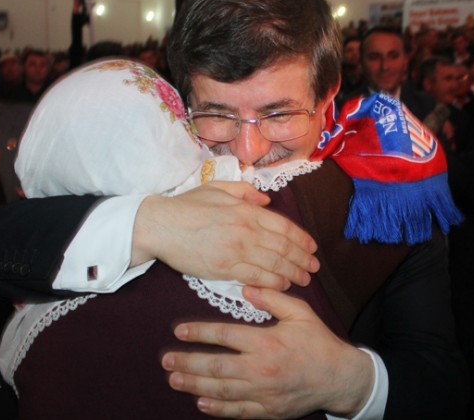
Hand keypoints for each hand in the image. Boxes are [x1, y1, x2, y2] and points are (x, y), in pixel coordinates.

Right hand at [133, 181, 318, 290]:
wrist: (160, 224)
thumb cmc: (187, 206)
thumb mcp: (217, 188)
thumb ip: (244, 191)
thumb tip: (266, 200)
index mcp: (246, 210)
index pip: (283, 226)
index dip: (302, 238)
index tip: (312, 247)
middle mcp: (246, 230)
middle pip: (284, 247)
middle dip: (303, 258)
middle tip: (314, 267)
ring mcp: (236, 250)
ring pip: (275, 264)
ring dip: (293, 272)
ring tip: (304, 279)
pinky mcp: (224, 268)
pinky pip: (257, 278)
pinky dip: (274, 282)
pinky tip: (283, 285)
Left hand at [162, 287, 373, 418]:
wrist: (339, 378)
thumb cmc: (318, 342)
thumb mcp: (300, 313)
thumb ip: (272, 298)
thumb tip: (246, 287)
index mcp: (266, 342)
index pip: (225, 336)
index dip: (199, 333)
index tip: (179, 331)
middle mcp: (261, 369)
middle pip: (216, 367)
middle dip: (187, 363)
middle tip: (166, 360)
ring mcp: (263, 393)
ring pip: (222, 390)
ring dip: (195, 385)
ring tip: (174, 380)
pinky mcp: (269, 410)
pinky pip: (238, 411)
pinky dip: (218, 408)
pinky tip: (200, 403)